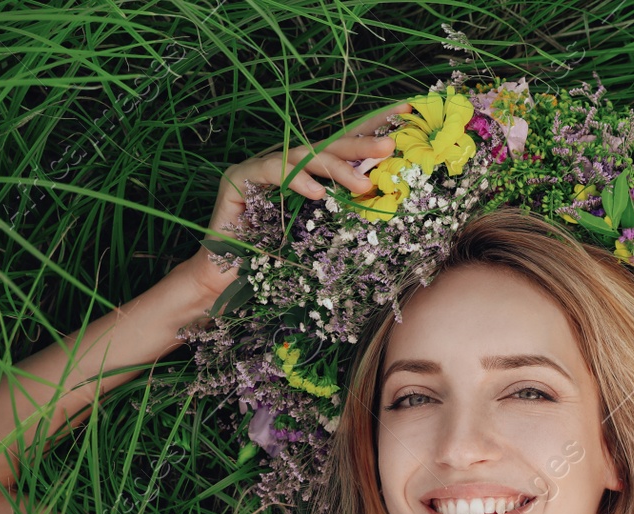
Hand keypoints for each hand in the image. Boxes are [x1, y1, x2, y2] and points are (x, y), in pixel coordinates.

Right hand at [176, 100, 413, 301]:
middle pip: (327, 146)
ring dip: (335, 168)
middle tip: (390, 148)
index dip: (371, 129)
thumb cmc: (275, 260)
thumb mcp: (320, 235)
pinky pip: (270, 171)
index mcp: (308, 172)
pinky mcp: (239, 178)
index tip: (405, 114)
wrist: (228, 279)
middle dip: (360, 146)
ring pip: (303, 156)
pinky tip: (316, 193)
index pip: (343, 146)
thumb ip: (344, 212)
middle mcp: (286, 163)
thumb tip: (385, 197)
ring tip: (362, 187)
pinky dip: (295, 180)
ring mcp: (261, 167)